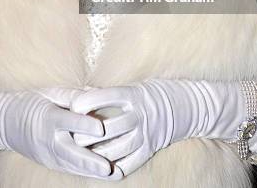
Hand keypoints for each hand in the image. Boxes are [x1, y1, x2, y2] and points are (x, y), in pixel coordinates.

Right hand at [0, 87, 122, 178]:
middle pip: (70, 152)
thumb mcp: (49, 93)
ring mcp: (48, 155)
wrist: (5, 123)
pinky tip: (104, 175)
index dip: (83, 125)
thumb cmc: (30, 102)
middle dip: (90, 161)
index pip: (67, 121)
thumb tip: (97, 92)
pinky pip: (70, 169)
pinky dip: (87, 172)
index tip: (101, 128)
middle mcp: (48, 139)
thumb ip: (72, 95)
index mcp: (48, 117)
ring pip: (72, 165)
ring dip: (93, 171)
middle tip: (108, 167)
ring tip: (114, 175)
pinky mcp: (50, 163)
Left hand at [72, 80, 245, 177]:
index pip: (106, 97)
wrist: (187, 106)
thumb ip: (108, 93)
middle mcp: (140, 114)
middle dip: (87, 133)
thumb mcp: (134, 87)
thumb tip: (80, 93)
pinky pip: (131, 162)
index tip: (72, 106)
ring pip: (117, 147)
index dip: (88, 101)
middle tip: (69, 135)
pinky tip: (101, 169)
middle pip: (109, 126)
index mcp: (134, 94)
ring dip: (96, 153)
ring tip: (79, 153)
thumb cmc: (154, 92)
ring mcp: (147, 133)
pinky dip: (115, 167)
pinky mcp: (151, 148)